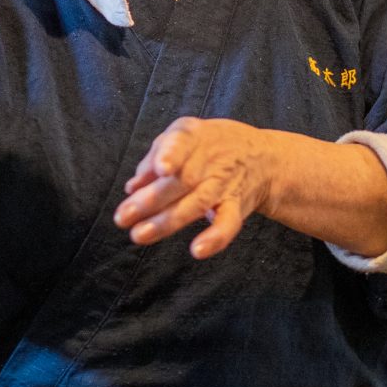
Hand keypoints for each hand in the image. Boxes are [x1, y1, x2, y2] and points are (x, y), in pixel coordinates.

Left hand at [114, 117, 286, 259]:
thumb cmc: (209, 147)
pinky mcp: (236, 206)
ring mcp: (225, 183)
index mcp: (193, 136)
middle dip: (151, 199)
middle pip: (182, 180)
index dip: (171, 155)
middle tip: (123, 217)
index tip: (161, 169)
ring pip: (197, 203)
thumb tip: (131, 187)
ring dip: (167, 221)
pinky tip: (198, 250)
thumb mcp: (182, 138)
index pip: (182, 143)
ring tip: (139, 234)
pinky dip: (215, 238)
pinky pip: (228, 223)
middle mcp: (211, 159)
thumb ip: (154, 159)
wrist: (262, 158)